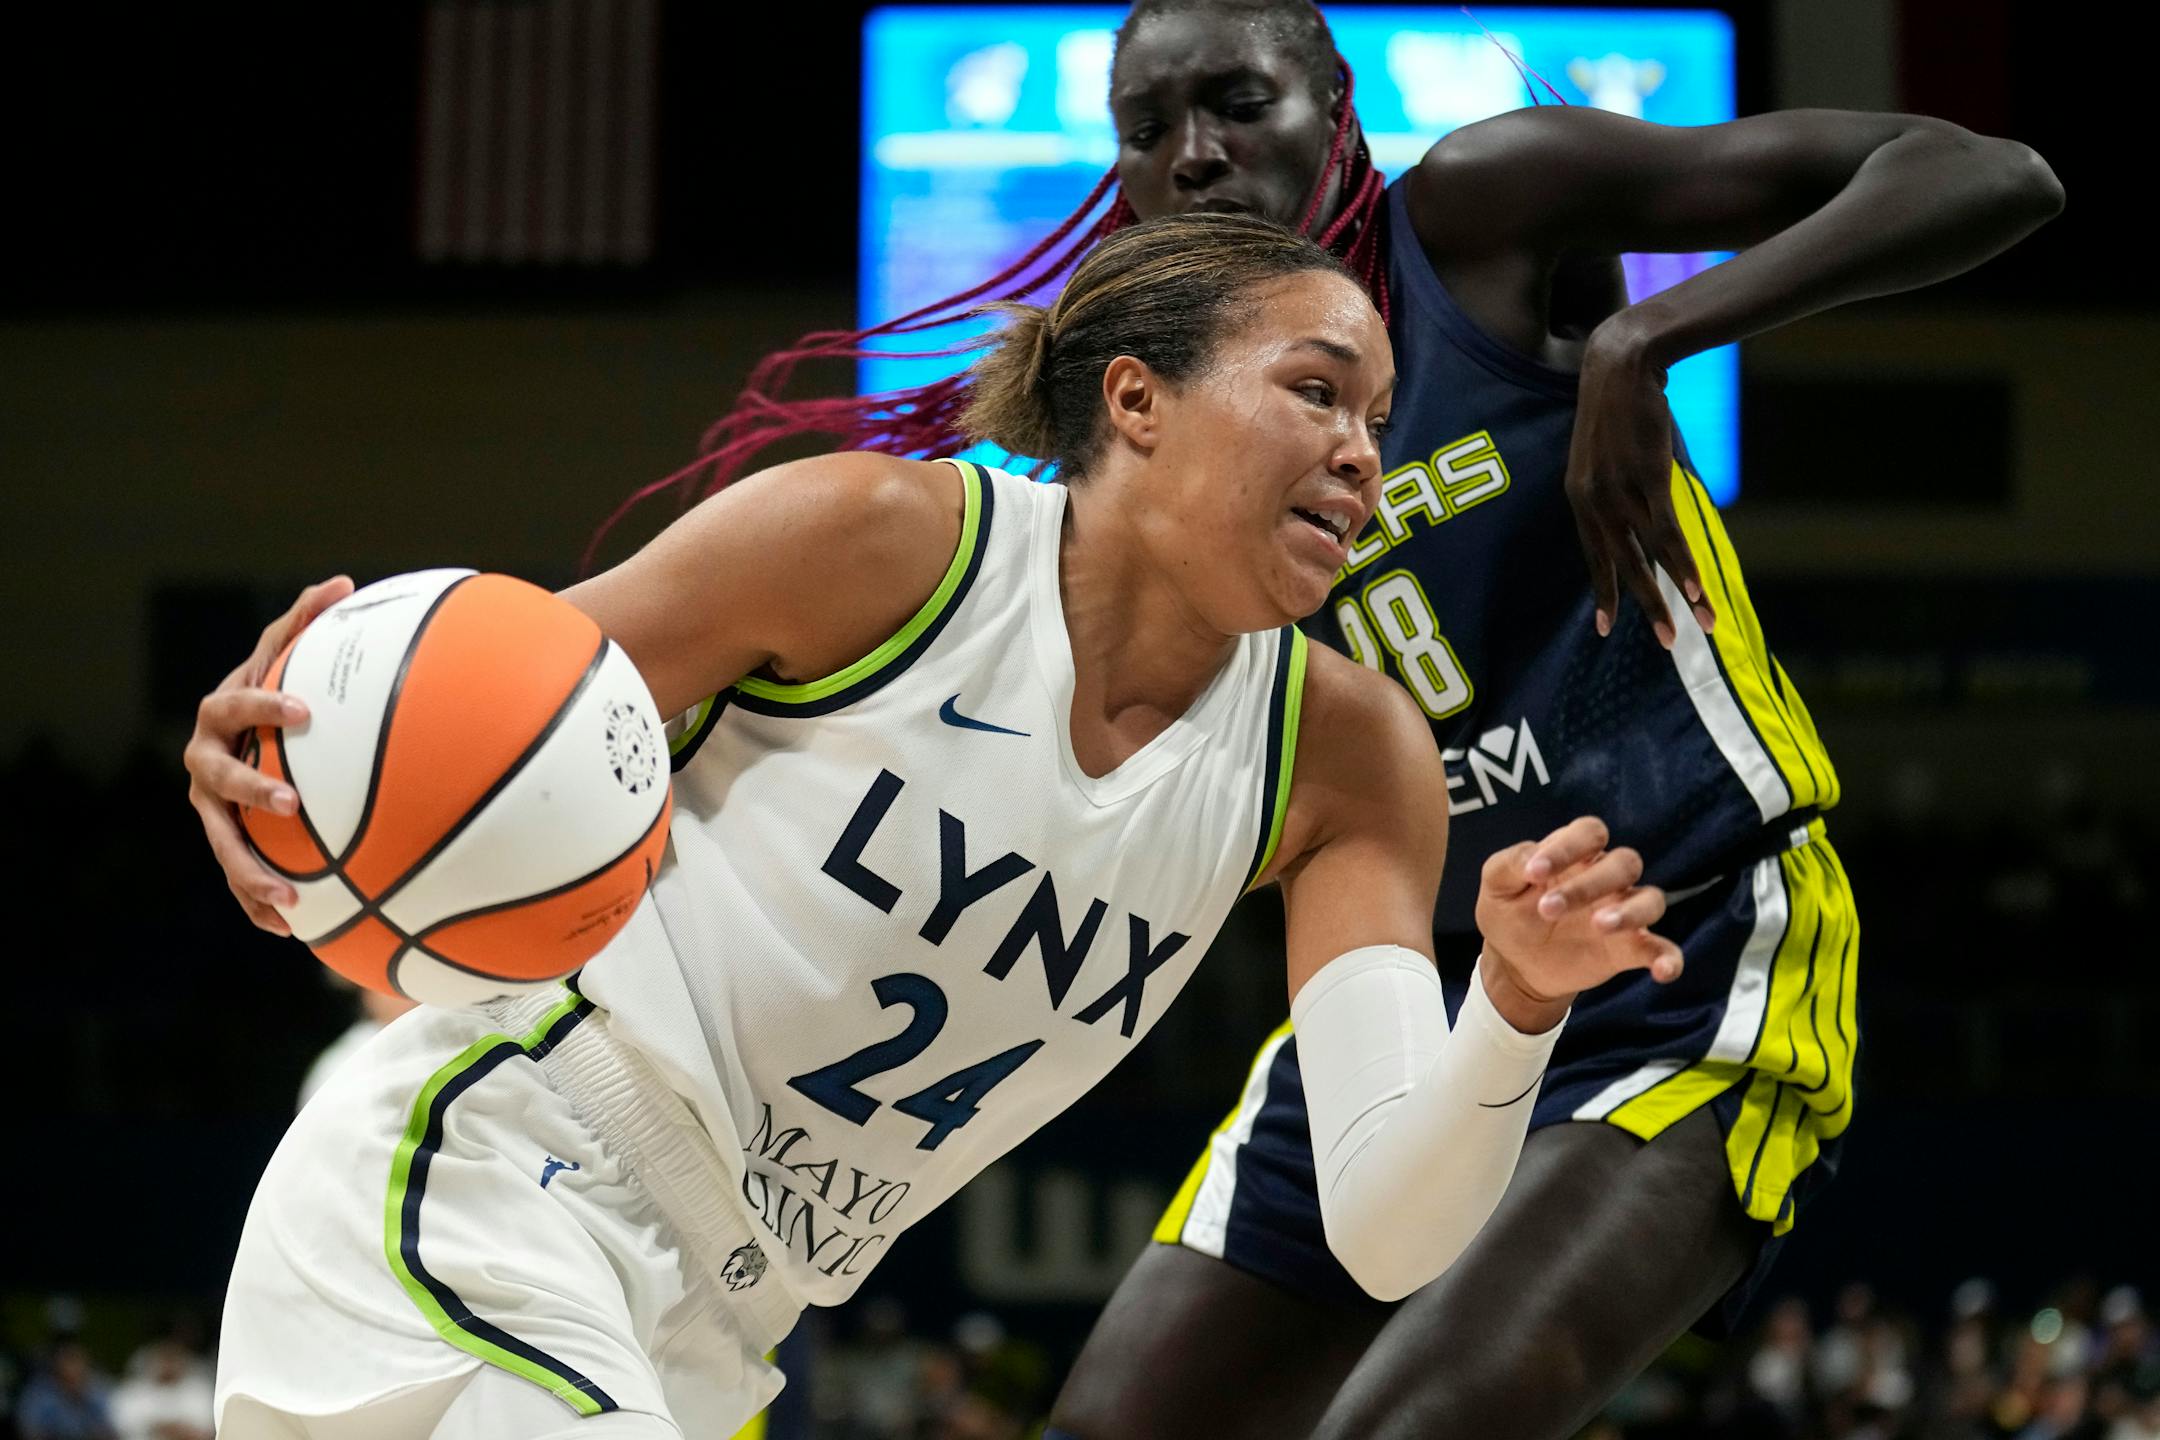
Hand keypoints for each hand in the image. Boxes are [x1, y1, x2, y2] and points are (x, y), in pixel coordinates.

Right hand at [182, 576, 354, 933]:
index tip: (302, 711)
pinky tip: (294, 932)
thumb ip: (308, 620)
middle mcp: (205, 764)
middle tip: (292, 805)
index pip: (235, 706)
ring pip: (223, 843)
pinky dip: (260, 903)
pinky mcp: (227, 840)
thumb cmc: (275, 689)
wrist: (246, 734)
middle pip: (217, 783)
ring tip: (291, 901)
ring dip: (252, 873)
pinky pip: (239, 877)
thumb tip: (343, 583)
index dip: (263, 706)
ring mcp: (210, 808)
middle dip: (251, 794)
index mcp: (220, 715)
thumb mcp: (286, 654)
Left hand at [1473, 816, 1681, 1031]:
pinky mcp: (1631, 948)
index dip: (1567, 846)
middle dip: (1589, 883)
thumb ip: (1508, 865)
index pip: (1589, 832)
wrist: (1516, 963)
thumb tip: (1531, 860)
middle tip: (1548, 908)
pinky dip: (1669, 957)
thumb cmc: (1509, 912)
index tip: (1534, 872)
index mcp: (1575, 854)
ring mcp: (1623, 912)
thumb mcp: (1496, 886)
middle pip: (1623, 863)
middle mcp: (1606, 878)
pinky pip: (1663, 948)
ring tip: (1599, 926)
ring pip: (1650, 899)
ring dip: (1629, 912)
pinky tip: (1663, 972)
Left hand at [1563, 312, 1716, 647]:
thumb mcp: (1606, 453)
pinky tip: (1697, 588)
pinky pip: (1667, 531)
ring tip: (1697, 625)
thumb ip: (1614, 488)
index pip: (1593, 555)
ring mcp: (1618, 490)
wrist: (1623, 362)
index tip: (1606, 627)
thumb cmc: (1620, 408)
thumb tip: (1635, 511)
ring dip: (1676, 593)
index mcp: (1579, 498)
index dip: (1603, 591)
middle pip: (1621, 565)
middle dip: (1643, 607)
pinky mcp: (1647, 477)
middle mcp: (1592, 501)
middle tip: (1665, 642)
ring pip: (1649, 555)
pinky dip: (1683, 562)